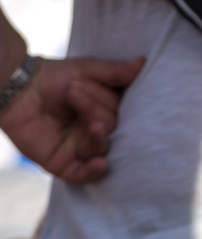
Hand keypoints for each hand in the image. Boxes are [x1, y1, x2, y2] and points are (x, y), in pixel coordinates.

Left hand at [0, 56, 143, 183]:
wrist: (21, 89)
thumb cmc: (56, 77)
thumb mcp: (87, 69)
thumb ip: (114, 72)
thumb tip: (142, 63)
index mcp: (106, 108)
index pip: (121, 109)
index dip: (107, 97)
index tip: (90, 80)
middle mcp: (96, 129)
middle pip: (111, 127)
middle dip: (93, 108)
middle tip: (73, 90)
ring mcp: (80, 148)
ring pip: (100, 147)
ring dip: (94, 133)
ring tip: (83, 117)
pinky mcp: (62, 164)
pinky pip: (82, 175)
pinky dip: (93, 172)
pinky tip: (101, 164)